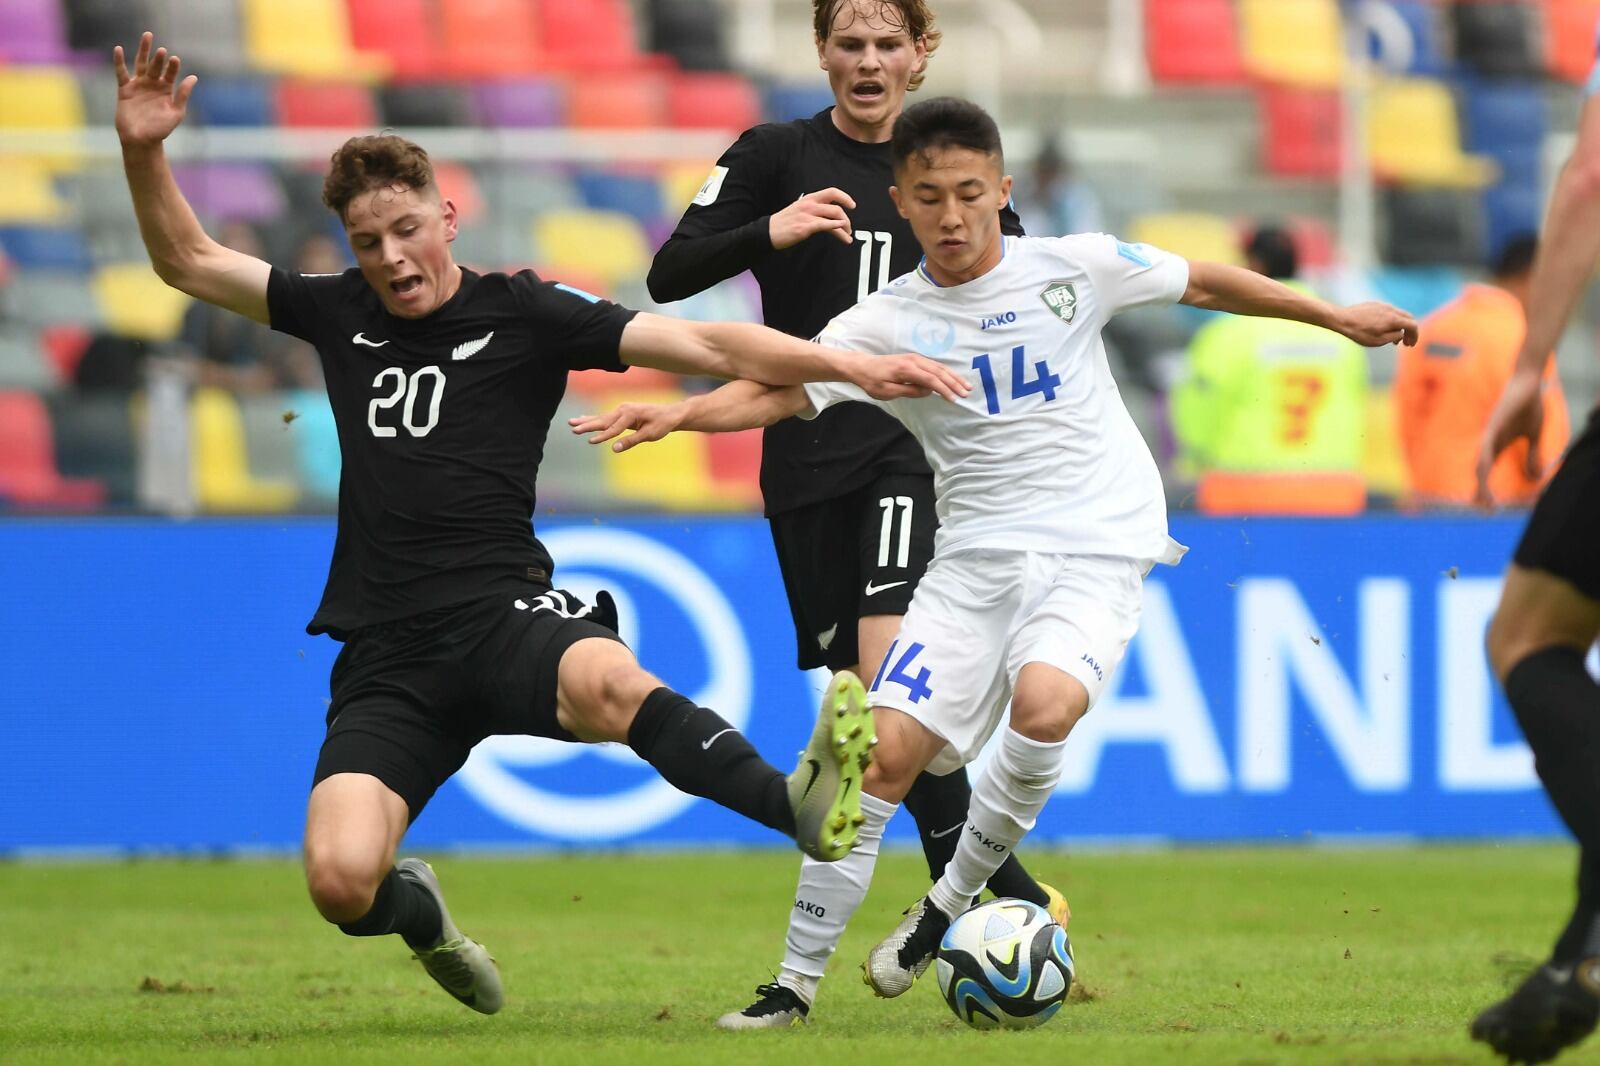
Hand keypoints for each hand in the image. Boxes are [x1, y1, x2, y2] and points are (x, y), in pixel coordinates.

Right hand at [114, 32, 196, 147]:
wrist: (141, 140)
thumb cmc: (160, 129)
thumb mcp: (175, 112)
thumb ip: (182, 95)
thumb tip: (194, 78)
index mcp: (167, 90)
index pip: (171, 73)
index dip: (172, 67)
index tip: (175, 59)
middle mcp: (153, 84)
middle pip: (156, 66)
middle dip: (159, 58)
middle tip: (162, 50)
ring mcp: (139, 85)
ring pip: (140, 64)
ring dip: (143, 51)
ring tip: (147, 36)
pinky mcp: (125, 89)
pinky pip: (121, 73)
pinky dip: (119, 61)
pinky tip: (118, 49)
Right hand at [568, 403, 684, 452]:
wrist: (670, 414)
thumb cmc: (662, 424)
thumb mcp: (650, 435)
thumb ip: (631, 441)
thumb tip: (614, 449)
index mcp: (630, 414)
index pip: (614, 428)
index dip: (602, 436)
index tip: (590, 441)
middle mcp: (623, 409)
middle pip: (602, 420)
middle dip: (587, 425)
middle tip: (573, 429)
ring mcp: (621, 410)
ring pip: (601, 417)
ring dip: (586, 421)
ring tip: (571, 423)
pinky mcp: (621, 413)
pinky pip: (605, 417)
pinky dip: (593, 418)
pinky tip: (582, 419)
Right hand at [769, 188, 856, 249]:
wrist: (769, 232)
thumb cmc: (785, 223)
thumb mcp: (800, 210)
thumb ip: (815, 209)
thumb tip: (830, 216)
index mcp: (809, 199)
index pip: (832, 192)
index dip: (845, 197)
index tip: (852, 205)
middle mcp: (809, 204)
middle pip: (836, 208)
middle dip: (847, 220)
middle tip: (849, 230)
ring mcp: (807, 215)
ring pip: (834, 217)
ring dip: (844, 228)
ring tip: (847, 237)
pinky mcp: (805, 227)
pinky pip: (825, 225)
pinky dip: (836, 227)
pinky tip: (842, 232)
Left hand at [847, 353, 972, 402]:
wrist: (863, 366)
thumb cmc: (872, 381)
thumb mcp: (887, 392)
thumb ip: (909, 391)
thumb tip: (928, 391)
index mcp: (906, 369)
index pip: (931, 380)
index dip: (944, 390)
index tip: (954, 399)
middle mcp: (914, 360)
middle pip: (939, 372)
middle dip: (954, 383)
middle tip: (967, 393)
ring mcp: (915, 358)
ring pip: (939, 367)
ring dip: (954, 377)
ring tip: (966, 386)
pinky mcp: (915, 359)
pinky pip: (935, 366)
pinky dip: (946, 372)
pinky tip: (954, 379)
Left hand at [1333, 302, 1418, 347]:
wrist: (1342, 319)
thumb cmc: (1359, 332)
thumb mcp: (1379, 341)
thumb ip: (1394, 337)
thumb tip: (1401, 333)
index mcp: (1394, 319)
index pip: (1413, 325)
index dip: (1415, 336)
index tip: (1410, 345)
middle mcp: (1391, 309)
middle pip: (1407, 318)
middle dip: (1408, 331)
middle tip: (1404, 342)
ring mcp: (1382, 305)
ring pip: (1397, 315)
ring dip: (1399, 326)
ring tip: (1393, 338)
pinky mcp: (1374, 304)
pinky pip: (1387, 312)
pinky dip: (1390, 321)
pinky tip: (1382, 329)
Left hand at [1474, 367, 1544, 508]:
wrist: (1528, 384)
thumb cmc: (1528, 408)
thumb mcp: (1533, 436)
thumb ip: (1532, 456)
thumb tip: (1533, 479)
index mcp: (1497, 447)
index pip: (1486, 472)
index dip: (1485, 489)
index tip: (1488, 508)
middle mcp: (1489, 442)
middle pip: (1480, 470)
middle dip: (1480, 490)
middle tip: (1483, 508)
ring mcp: (1490, 432)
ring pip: (1481, 460)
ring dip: (1481, 479)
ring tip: (1482, 496)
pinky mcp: (1495, 422)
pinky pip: (1487, 442)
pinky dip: (1485, 456)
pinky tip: (1484, 468)